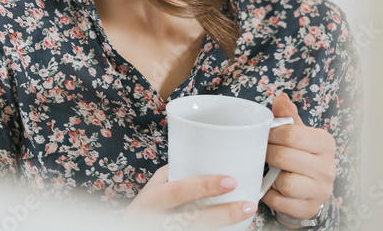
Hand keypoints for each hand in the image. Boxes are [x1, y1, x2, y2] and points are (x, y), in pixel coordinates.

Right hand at [122, 164, 257, 230]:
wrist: (134, 230)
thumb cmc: (146, 209)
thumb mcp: (151, 190)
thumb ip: (171, 176)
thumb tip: (200, 158)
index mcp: (150, 201)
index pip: (177, 192)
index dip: (203, 187)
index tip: (230, 181)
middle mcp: (158, 220)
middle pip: (193, 219)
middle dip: (224, 213)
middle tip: (248, 204)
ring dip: (227, 224)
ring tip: (248, 215)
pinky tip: (236, 227)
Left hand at [261, 93, 335, 222]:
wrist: (309, 188)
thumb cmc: (300, 155)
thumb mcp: (297, 133)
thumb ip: (287, 116)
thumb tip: (280, 98)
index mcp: (325, 143)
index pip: (291, 134)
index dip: (271, 134)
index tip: (264, 135)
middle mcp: (328, 167)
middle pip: (284, 157)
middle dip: (267, 154)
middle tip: (263, 152)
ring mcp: (321, 190)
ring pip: (286, 183)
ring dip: (272, 177)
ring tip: (271, 171)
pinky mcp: (309, 208)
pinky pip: (281, 202)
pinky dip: (270, 195)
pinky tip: (272, 187)